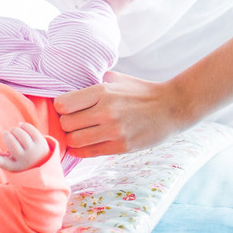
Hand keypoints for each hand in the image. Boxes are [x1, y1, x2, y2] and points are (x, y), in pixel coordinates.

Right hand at [0, 123, 50, 171]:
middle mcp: (25, 158)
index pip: (4, 163)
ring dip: (15, 129)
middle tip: (7, 133)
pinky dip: (23, 125)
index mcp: (15, 165)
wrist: (41, 159)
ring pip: (21, 135)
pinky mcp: (40, 141)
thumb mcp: (10, 162)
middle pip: (12, 142)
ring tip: (14, 130)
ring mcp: (34, 149)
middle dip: (7, 135)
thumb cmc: (20, 159)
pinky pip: (29, 129)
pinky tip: (21, 126)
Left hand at [52, 70, 189, 156]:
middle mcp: (106, 111)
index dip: (61, 107)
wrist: (172, 107)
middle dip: (66, 124)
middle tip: (72, 123)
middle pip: (66, 123)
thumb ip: (94, 80)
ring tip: (78, 134)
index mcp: (103, 91)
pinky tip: (84, 144)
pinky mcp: (120, 146)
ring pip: (74, 140)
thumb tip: (69, 83)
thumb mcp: (118, 79)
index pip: (63, 104)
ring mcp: (113, 131)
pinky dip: (81, 150)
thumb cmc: (141, 92)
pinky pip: (88, 153)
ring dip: (72, 138)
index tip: (66, 108)